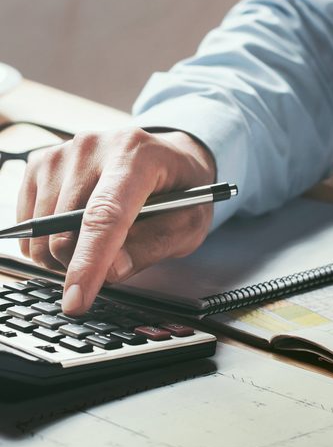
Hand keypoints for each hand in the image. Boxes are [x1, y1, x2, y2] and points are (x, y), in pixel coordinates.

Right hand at [17, 128, 215, 314]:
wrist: (167, 157)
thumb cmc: (181, 191)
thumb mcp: (188, 223)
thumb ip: (154, 245)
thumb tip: (110, 271)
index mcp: (137, 155)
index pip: (105, 215)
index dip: (89, 262)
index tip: (77, 299)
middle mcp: (93, 147)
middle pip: (65, 229)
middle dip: (82, 264)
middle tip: (112, 263)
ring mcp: (63, 152)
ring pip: (42, 230)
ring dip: (64, 254)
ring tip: (99, 243)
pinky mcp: (41, 163)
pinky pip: (29, 220)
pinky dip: (48, 240)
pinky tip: (76, 230)